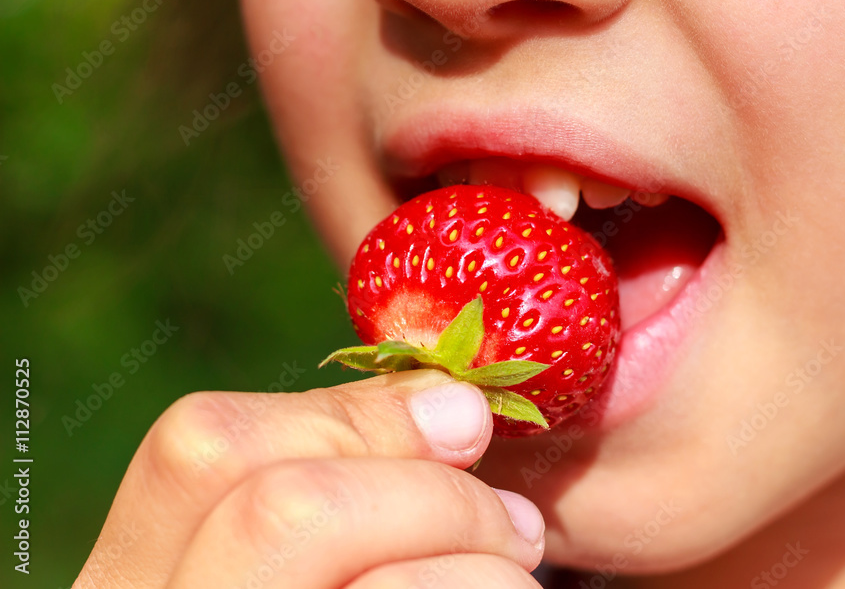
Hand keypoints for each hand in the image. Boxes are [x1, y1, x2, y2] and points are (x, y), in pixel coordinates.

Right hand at [75, 370, 544, 587]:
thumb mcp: (296, 564)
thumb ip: (338, 485)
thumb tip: (449, 403)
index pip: (201, 452)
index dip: (348, 415)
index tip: (460, 419)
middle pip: (285, 513)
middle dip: (432, 495)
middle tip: (513, 522)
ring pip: (396, 586)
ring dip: (486, 566)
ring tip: (512, 576)